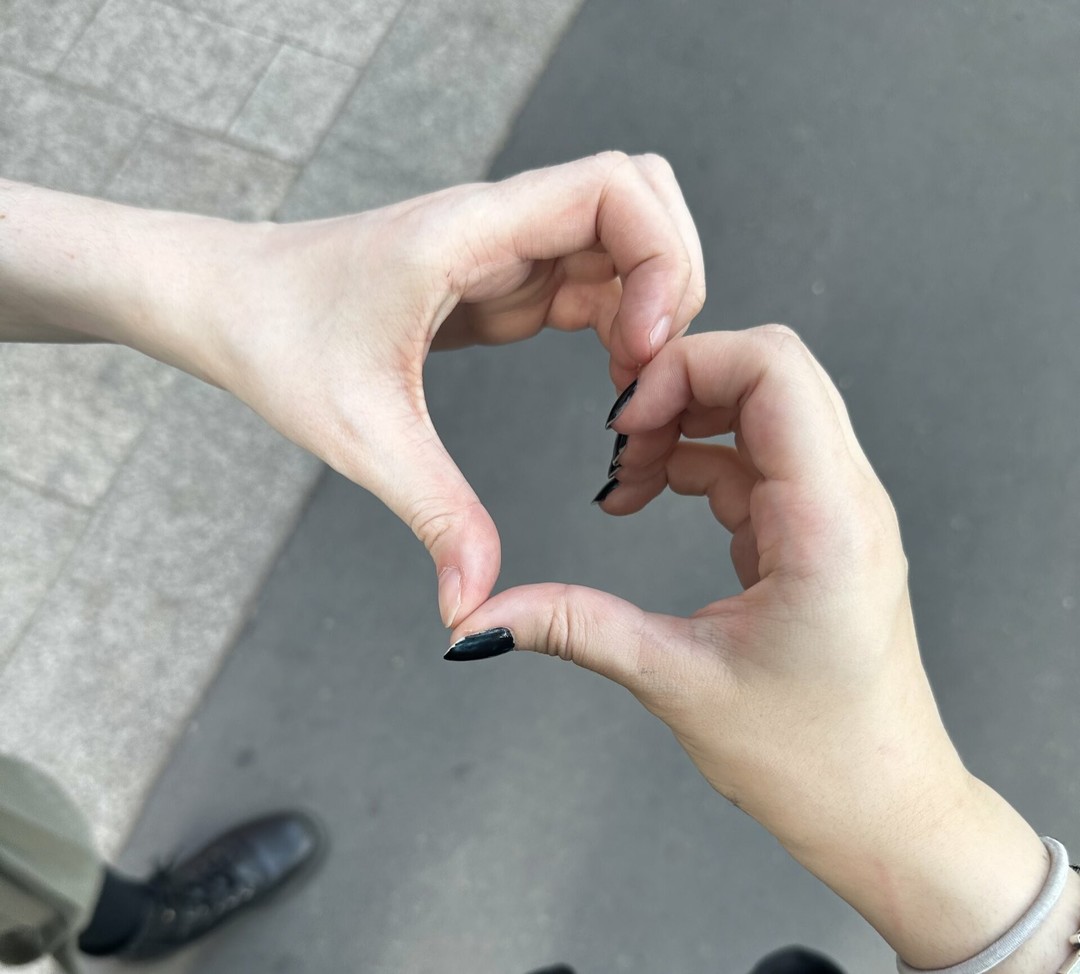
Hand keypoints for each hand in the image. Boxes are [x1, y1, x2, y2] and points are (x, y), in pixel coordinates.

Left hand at [198, 152, 704, 626]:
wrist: (222, 301)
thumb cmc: (274, 338)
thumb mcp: (361, 434)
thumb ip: (434, 516)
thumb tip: (470, 611)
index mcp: (469, 233)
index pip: (616, 187)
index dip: (659, 258)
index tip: (641, 348)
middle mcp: (498, 226)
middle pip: (641, 202)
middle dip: (672, 281)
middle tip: (649, 370)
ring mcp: (502, 250)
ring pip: (624, 243)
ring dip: (650, 310)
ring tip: (632, 393)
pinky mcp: (499, 280)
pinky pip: (593, 283)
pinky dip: (621, 327)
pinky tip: (609, 386)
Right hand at [452, 326, 1060, 969]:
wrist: (884, 810)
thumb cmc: (812, 759)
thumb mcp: (675, 681)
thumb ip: (571, 628)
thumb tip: (475, 620)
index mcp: (828, 521)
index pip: (774, 367)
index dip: (685, 367)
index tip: (622, 424)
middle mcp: (849, 498)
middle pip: (770, 369)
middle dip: (679, 385)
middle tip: (618, 443)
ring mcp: (840, 509)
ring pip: (764, 406)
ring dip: (685, 422)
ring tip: (626, 480)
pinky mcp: (819, 528)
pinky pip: (758, 454)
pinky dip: (697, 458)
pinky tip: (652, 497)